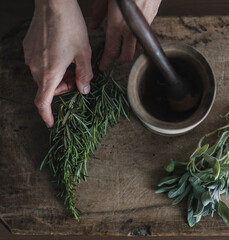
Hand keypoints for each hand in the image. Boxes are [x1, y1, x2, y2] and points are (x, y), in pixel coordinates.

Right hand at [23, 0, 92, 127]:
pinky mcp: (28, 48)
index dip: (47, 115)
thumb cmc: (71, 27)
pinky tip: (62, 54)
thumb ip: (85, 74)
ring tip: (72, 64)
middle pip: (47, 89)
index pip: (43, 102)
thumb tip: (84, 90)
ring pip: (43, 77)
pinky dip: (51, 67)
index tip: (51, 123)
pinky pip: (39, 64)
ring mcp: (29, 56)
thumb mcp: (85, 53)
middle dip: (63, 89)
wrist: (53, 3)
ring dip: (57, 78)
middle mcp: (35, 67)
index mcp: (49, 72)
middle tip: (78, 79)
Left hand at [90, 0, 161, 69]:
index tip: (102, 66)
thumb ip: (98, 12)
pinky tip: (132, 37)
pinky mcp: (152, 18)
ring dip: (129, 51)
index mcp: (117, 23)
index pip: (112, 51)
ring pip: (137, 48)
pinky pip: (145, 37)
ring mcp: (144, 25)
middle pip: (126, 55)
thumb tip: (93, 26)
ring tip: (121, 48)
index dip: (106, 61)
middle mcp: (132, 28)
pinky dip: (138, 40)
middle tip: (111, 58)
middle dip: (118, 60)